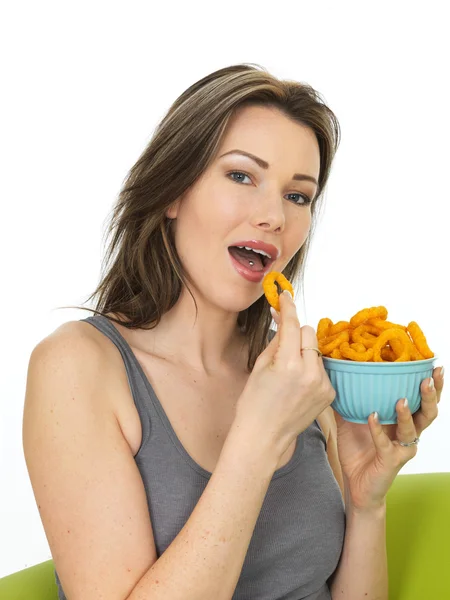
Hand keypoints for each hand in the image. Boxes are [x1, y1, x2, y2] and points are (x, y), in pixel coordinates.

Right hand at [236, 291, 335, 457]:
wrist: (264, 436)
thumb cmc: (255, 402)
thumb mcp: (260, 365)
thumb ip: (275, 338)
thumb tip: (280, 315)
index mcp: (288, 364)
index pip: (292, 323)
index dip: (288, 307)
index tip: (286, 295)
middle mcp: (310, 372)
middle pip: (308, 332)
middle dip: (295, 333)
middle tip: (282, 344)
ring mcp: (323, 384)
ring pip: (316, 350)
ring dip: (304, 352)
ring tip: (289, 371)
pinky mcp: (330, 393)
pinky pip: (322, 367)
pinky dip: (311, 368)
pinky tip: (298, 383)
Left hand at [333, 366, 443, 510]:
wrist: (355, 484)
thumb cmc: (358, 451)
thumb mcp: (351, 420)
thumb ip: (350, 400)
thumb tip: (337, 375)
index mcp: (403, 421)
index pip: (422, 399)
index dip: (430, 384)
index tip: (432, 365)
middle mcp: (408, 433)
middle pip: (428, 412)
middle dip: (430, 394)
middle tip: (427, 378)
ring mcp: (402, 448)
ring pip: (414, 429)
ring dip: (407, 413)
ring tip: (401, 399)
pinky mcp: (391, 461)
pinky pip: (385, 443)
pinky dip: (378, 430)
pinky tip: (372, 417)